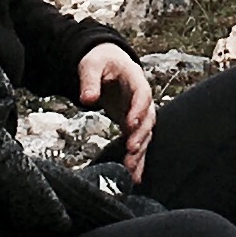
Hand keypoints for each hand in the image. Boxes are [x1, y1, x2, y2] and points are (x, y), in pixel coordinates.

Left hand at [81, 44, 156, 173]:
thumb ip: (89, 81)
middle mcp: (142, 97)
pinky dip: (138, 158)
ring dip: (140, 152)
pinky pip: (138, 141)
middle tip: (131, 149)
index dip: (138, 110)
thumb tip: (87, 99)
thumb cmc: (100, 61)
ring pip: (145, 134)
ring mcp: (138, 111)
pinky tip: (135, 176)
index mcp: (135, 78)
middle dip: (140, 135)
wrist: (106, 60)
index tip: (130, 124)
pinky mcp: (132, 123)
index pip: (142, 95)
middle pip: (147, 118)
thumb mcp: (91, 65)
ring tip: (132, 169)